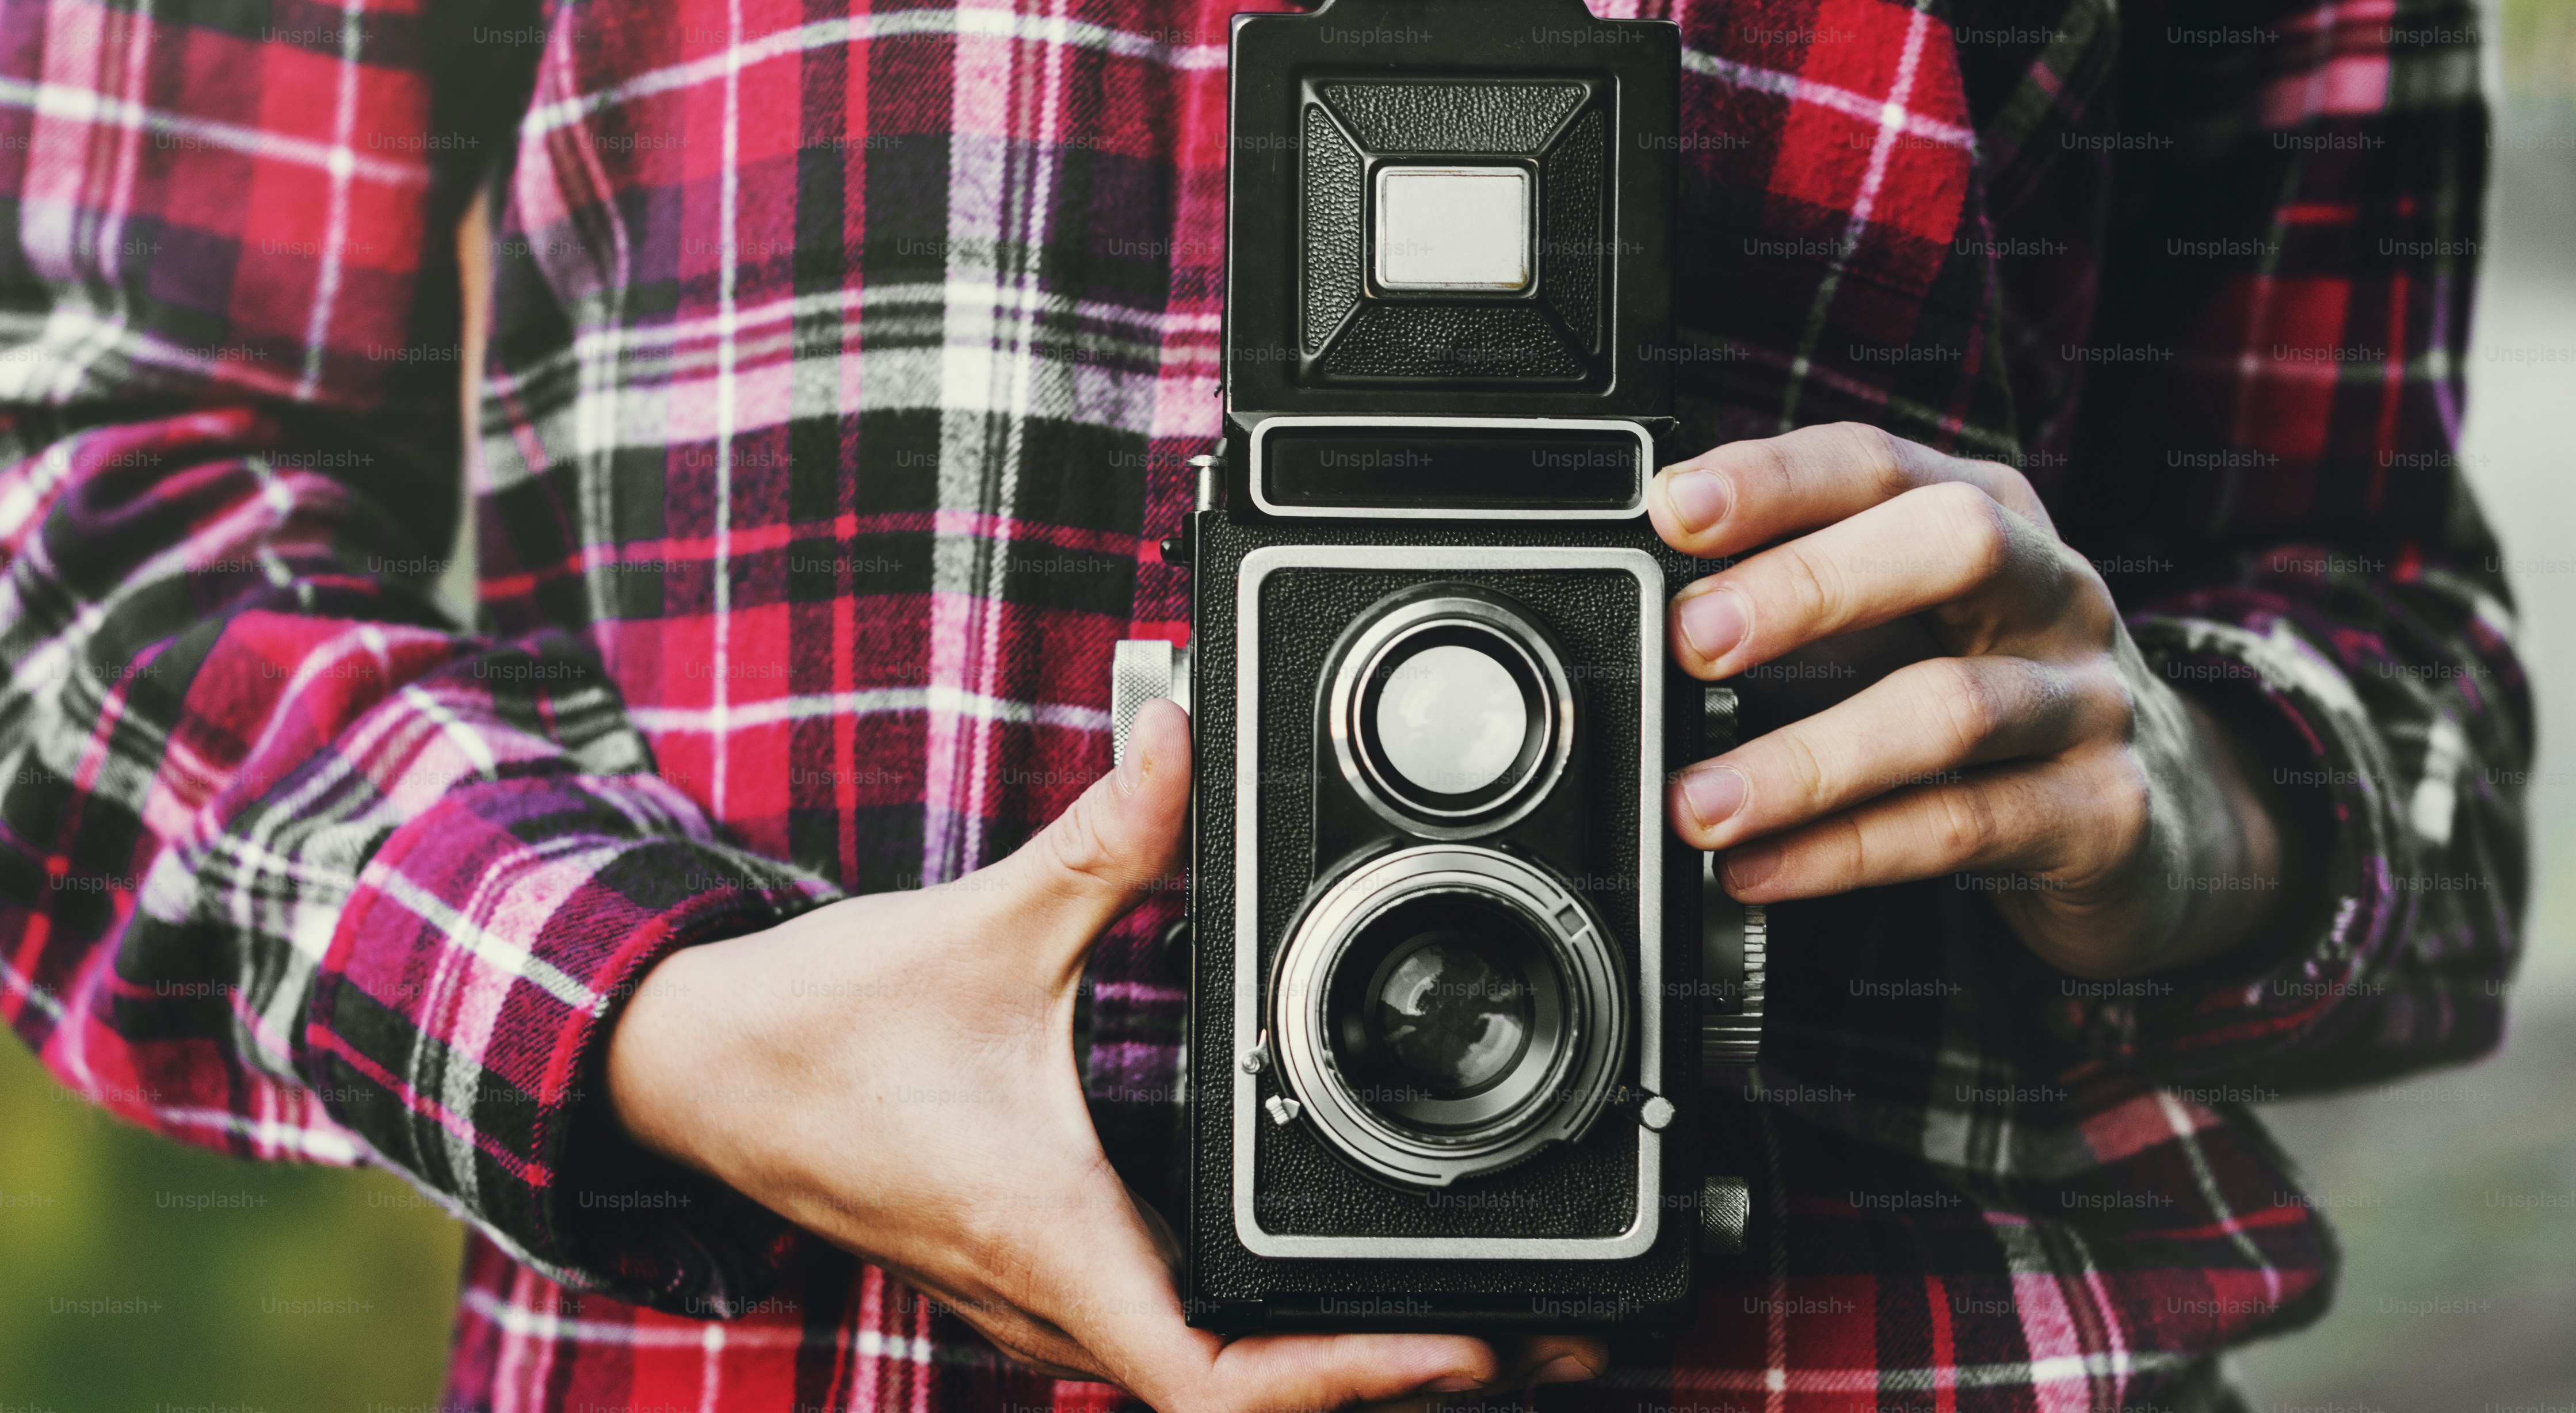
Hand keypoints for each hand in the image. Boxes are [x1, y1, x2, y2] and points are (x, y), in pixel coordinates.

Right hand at [608, 700, 1603, 1409]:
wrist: (686, 1072)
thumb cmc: (805, 1032)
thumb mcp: (977, 925)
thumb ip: (1103, 839)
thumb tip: (1181, 742)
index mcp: (1049, 1236)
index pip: (1217, 1381)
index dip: (1349, 1379)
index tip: (1460, 1340)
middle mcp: (1048, 1298)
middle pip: (1243, 1403)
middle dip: (1387, 1378)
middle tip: (1526, 1328)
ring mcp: (1037, 1301)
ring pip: (1205, 1380)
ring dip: (1329, 1367)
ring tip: (1465, 1320)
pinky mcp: (1031, 1274)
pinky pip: (1166, 1337)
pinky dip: (1261, 1332)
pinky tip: (1322, 1283)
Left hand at [1649, 423, 2290, 979]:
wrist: (2168, 819)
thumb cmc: (2002, 694)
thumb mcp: (1919, 619)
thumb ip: (1811, 596)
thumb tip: (1653, 599)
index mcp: (1991, 517)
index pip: (1882, 464)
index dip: (1777, 477)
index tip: (1675, 508)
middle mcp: (2052, 591)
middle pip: (1953, 544)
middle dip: (1812, 583)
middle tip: (1693, 640)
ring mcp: (2087, 702)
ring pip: (1952, 709)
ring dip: (1808, 758)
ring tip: (1699, 804)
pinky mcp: (2102, 814)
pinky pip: (1965, 827)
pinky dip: (1848, 852)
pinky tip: (1762, 870)